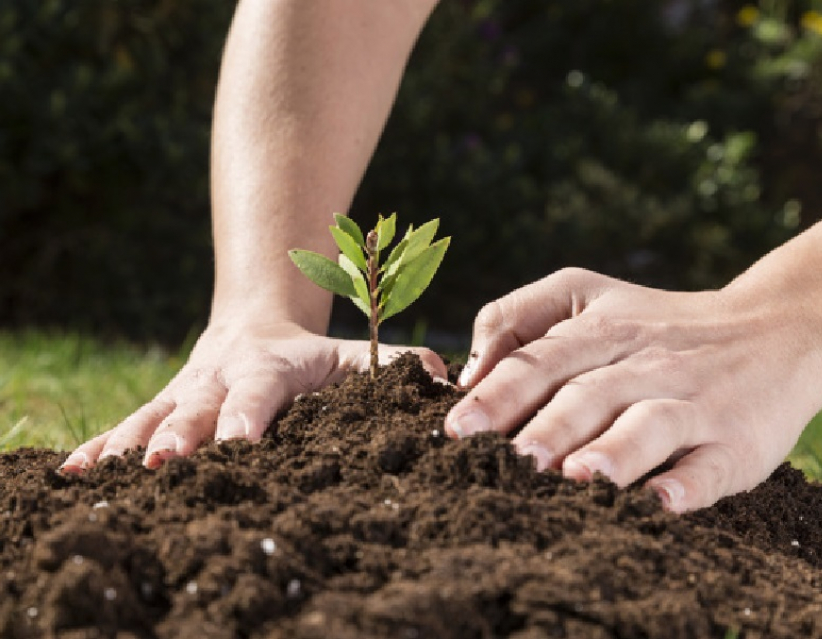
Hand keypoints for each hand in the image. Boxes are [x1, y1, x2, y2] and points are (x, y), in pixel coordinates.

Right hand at [61, 319, 445, 471]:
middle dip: (181, 436)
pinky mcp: (161, 406)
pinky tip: (70, 476)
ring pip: (153, 416)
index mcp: (272, 368)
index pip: (260, 392)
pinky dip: (100, 448)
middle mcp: (221, 377)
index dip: (248, 416)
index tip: (239, 444)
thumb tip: (445, 382)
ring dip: (131, 445)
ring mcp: (184, 392)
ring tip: (105, 476)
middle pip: (198, 406)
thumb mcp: (352, 354)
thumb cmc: (310, 356)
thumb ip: (394, 365)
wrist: (252, 327)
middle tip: (165, 466)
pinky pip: (127, 425)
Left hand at [445, 267, 821, 512]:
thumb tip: (469, 370)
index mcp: (600, 331)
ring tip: (578, 478)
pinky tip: (664, 502)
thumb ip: (518, 315)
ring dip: (614, 452)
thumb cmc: (656, 322)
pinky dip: (690, 483)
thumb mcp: (587, 293)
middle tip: (509, 461)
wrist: (773, 328)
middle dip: (547, 427)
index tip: (457, 429)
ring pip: (650, 425)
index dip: (499, 394)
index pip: (541, 361)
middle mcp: (644, 364)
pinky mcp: (737, 441)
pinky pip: (714, 463)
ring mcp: (693, 401)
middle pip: (589, 394)